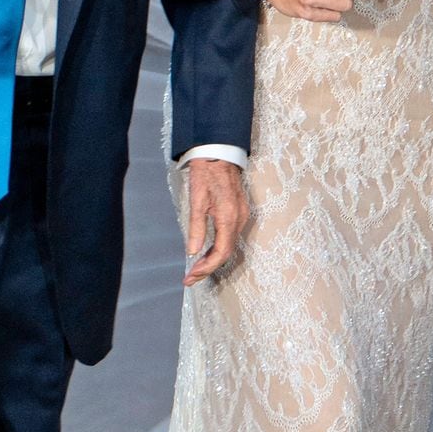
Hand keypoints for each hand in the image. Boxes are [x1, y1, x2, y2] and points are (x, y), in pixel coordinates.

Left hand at [184, 159, 249, 285]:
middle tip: (190, 278)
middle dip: (208, 268)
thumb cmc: (206, 174)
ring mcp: (242, 216)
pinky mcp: (240, 212)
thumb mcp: (197, 200)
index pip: (220, 253)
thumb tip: (193, 252)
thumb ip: (196, 228)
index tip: (191, 277)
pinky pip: (231, 236)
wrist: (220, 154)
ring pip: (229, 246)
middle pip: (226, 253)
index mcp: (228, 218)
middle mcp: (239, 220)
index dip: (206, 268)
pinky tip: (207, 252)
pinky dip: (219, 248)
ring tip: (196, 269)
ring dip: (213, 259)